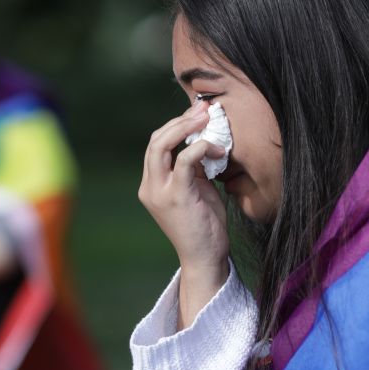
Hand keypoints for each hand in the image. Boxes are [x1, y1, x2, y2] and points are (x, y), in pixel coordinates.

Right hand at [139, 100, 229, 325]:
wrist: (205, 258)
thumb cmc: (204, 226)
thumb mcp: (196, 190)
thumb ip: (193, 168)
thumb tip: (204, 140)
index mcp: (151, 185)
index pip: (155, 145)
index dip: (175, 125)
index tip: (198, 114)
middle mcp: (149, 187)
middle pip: (155, 140)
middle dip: (180, 120)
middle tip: (205, 111)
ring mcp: (160, 192)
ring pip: (162, 145)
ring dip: (186, 127)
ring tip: (208, 119)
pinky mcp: (176, 197)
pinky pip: (183, 161)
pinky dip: (201, 148)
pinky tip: (219, 150)